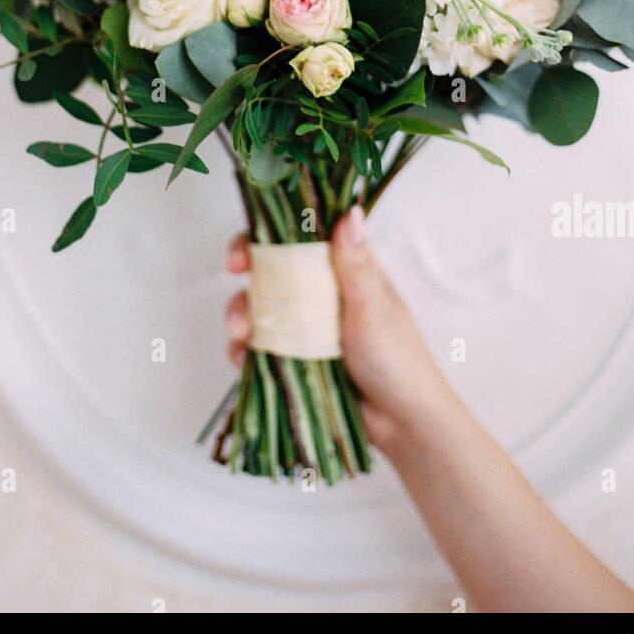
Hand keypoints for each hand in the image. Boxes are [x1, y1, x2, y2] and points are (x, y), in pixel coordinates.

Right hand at [225, 205, 458, 450]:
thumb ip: (355, 262)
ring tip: (240, 332)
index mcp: (343, 272)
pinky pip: (258, 350)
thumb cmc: (397, 359)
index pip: (300, 239)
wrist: (400, 422)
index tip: (247, 245)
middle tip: (233, 274)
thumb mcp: (374, 306)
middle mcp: (320, 295)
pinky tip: (242, 357)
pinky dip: (244, 351)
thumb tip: (349, 210)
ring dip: (241, 314)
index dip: (268, 235)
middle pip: (270, 271)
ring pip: (259, 310)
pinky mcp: (293, 360)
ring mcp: (304, 329)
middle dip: (246, 272)